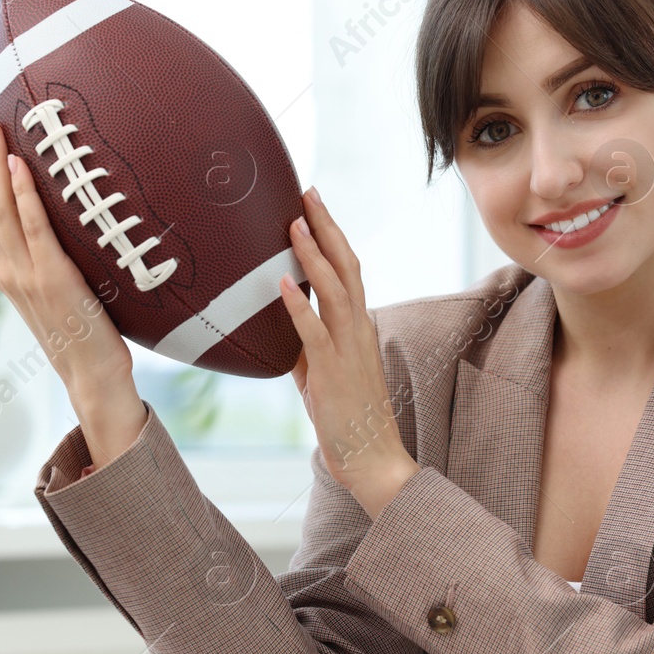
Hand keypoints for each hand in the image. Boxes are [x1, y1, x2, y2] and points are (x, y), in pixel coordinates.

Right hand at [0, 110, 145, 466]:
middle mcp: (7, 269)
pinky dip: (23, 193)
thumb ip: (52, 260)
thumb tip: (67, 223)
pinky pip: (34, 227)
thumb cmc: (86, 335)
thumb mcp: (61, 291)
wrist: (92, 376)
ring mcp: (26, 274)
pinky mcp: (52, 278)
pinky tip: (19, 164)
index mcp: (7, 271)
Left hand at [279, 186, 420, 517]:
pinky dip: (298, 307)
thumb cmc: (349, 419)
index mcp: (357, 327)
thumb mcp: (319, 373)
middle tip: (308, 192)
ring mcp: (347, 350)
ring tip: (294, 224)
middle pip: (346, 267)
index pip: (347, 270)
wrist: (373, 461)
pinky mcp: (333, 374)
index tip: (313, 205)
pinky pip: (314, 334)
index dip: (331, 236)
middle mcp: (357, 330)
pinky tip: (282, 285)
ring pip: (335, 292)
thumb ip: (304, 344)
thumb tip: (279, 321)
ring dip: (314, 256)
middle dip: (326, 228)